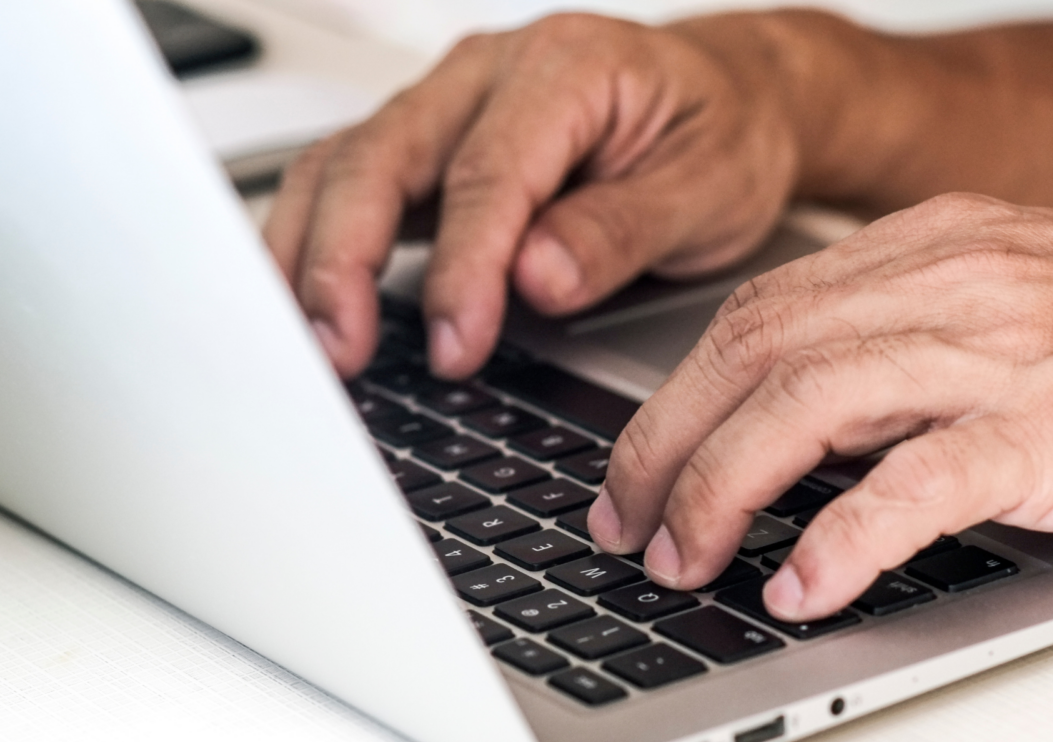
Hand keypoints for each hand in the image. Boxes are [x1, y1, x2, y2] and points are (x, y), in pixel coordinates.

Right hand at [263, 13, 798, 378]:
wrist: (731, 103)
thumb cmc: (721, 136)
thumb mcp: (706, 189)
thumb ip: (619, 231)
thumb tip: (537, 280)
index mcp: (566, 68)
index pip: (488, 173)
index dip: (464, 267)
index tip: (457, 344)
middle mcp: (489, 75)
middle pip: (381, 156)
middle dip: (346, 259)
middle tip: (342, 351)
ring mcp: (450, 109)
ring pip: (343, 167)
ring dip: (310, 254)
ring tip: (310, 342)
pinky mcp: (433, 150)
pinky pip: (350, 185)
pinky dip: (317, 244)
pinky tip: (310, 303)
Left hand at [588, 193, 1052, 619]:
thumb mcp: (1005, 319)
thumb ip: (898, 357)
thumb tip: (785, 438)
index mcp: (930, 249)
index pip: (757, 314)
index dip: (672, 397)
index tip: (635, 470)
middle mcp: (953, 281)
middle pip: (756, 351)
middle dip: (666, 446)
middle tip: (629, 525)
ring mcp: (1006, 348)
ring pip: (810, 403)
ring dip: (722, 489)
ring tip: (686, 560)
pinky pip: (920, 480)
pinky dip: (843, 540)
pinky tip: (803, 589)